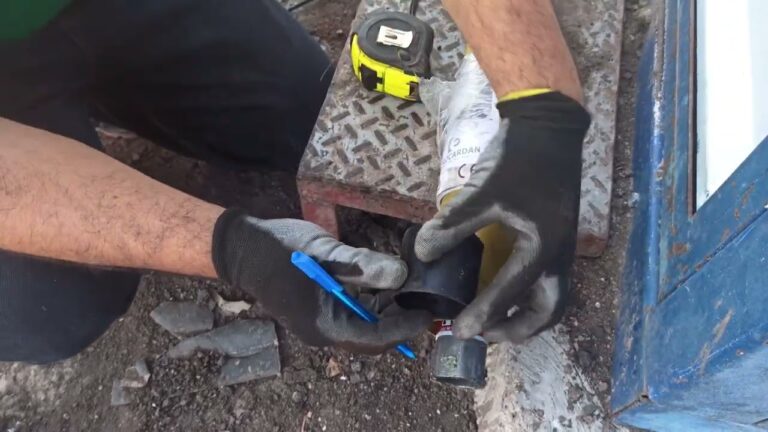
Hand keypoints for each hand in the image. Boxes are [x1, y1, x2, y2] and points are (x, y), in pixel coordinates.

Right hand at [212, 209, 430, 352]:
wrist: (243, 248)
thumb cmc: (280, 249)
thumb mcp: (324, 252)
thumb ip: (362, 264)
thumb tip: (402, 275)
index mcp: (325, 325)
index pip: (376, 339)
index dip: (405, 328)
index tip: (428, 312)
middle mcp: (325, 331)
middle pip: (374, 336)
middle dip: (401, 319)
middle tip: (426, 297)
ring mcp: (322, 322)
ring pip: (366, 324)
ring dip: (389, 309)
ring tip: (413, 286)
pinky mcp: (320, 310)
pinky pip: (354, 314)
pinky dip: (373, 301)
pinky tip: (387, 281)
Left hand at [415, 92, 589, 342]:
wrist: (548, 125)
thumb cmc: (519, 158)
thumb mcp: (483, 191)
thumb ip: (453, 225)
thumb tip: (422, 252)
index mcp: (544, 246)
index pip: (512, 292)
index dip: (483, 314)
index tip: (460, 330)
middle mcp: (560, 254)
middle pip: (549, 310)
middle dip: (517, 329)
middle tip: (485, 335)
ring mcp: (562, 246)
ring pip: (552, 297)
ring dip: (526, 314)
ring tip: (494, 319)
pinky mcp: (557, 236)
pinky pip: (547, 278)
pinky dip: (527, 292)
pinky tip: (503, 287)